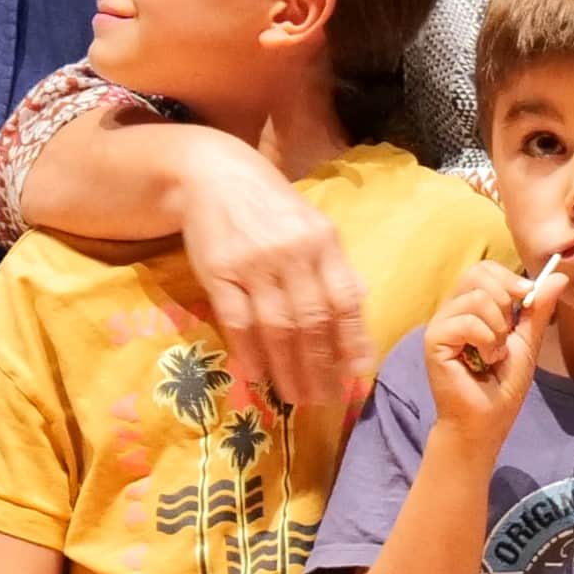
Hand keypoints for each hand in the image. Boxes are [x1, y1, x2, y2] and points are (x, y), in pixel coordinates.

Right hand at [181, 146, 370, 420]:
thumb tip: (359, 309)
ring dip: (288, 367)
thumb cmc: (271, 206)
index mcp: (323, 242)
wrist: (214, 174)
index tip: (355, 374)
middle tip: (324, 398)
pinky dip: (249, 351)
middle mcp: (292, 253)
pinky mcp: (218, 271)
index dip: (352, 341)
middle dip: (320, 366)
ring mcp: (253, 263)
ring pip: (276, 326)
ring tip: (295, 396)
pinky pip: (237, 320)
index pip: (345, 300)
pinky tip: (258, 375)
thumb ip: (334, 266)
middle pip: (311, 321)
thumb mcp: (312, 225)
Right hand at [422, 251, 570, 451]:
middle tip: (506, 333)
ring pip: (476, 298)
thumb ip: (537, 309)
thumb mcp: (527, 341)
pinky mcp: (434, 340)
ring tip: (495, 354)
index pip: (484, 269)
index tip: (526, 298)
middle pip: (477, 273)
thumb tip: (559, 276)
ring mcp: (441, 324)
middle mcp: (452, 310)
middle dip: (505, 301)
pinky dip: (486, 341)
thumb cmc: (502, 385)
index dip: (509, 278)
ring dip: (498, 329)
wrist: (487, 420)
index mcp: (471, 307)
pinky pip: (467, 321)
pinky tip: (485, 360)